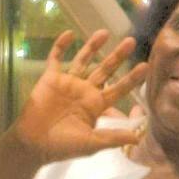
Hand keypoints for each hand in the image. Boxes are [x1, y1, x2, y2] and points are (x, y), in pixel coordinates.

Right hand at [9, 29, 139, 164]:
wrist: (33, 144)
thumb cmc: (63, 146)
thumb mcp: (91, 143)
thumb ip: (113, 137)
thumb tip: (138, 138)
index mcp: (96, 105)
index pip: (118, 89)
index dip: (131, 78)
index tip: (145, 66)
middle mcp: (84, 91)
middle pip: (104, 69)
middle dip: (117, 56)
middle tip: (130, 41)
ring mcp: (67, 83)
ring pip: (83, 60)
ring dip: (93, 46)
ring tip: (104, 32)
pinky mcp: (50, 79)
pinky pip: (56, 59)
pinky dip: (61, 46)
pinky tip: (69, 34)